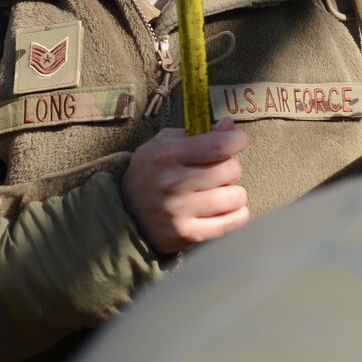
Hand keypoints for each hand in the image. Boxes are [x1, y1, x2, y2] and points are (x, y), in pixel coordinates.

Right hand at [121, 120, 248, 254]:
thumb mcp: (162, 144)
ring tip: (218, 193)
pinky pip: (233, 222)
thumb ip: (196, 133)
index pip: (218, 145)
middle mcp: (173, 184)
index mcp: (166, 156)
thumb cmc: (150, 173)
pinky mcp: (188, 234)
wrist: (125, 213)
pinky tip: (222, 210)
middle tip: (216, 173)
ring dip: (232, 193)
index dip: (236, 140)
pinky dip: (235, 215)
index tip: (236, 140)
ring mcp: (180, 212)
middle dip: (229, 168)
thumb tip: (230, 126)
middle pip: (231, 170)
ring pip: (235, 197)